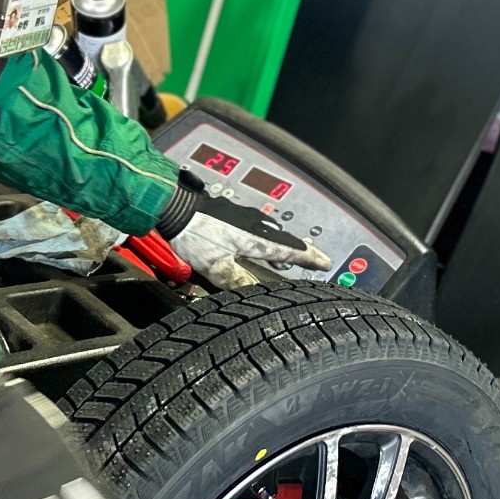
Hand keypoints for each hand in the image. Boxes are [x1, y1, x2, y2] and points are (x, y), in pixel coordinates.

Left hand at [155, 170, 332, 290]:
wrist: (174, 205)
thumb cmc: (195, 235)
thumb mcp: (217, 266)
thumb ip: (237, 280)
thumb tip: (254, 293)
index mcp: (257, 239)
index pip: (292, 251)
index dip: (310, 258)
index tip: (325, 263)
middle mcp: (257, 225)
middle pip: (286, 240)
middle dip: (300, 251)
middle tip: (312, 259)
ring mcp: (246, 216)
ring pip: (272, 232)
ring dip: (281, 244)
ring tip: (284, 257)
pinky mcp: (233, 212)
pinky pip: (258, 226)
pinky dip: (265, 236)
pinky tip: (256, 241)